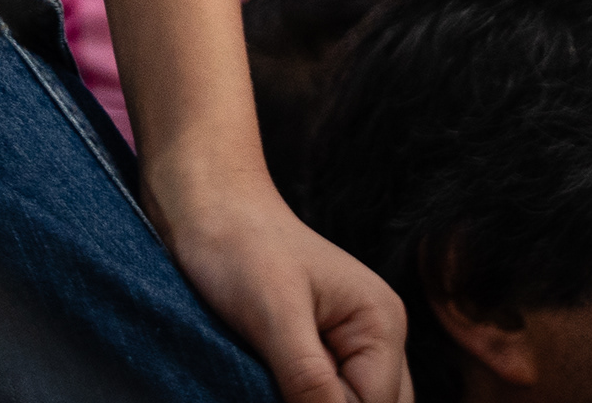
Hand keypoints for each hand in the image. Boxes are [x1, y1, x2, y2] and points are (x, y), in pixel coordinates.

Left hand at [154, 163, 406, 402]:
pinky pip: (326, 395)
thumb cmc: (240, 247)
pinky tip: (267, 385)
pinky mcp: (320, 350)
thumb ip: (309, 378)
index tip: (279, 393)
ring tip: (268, 381)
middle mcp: (378, 337)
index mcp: (382, 323)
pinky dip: (299, 399)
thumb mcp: (274, 317)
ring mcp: (351, 345)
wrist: (209, 207)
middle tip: (274, 388)